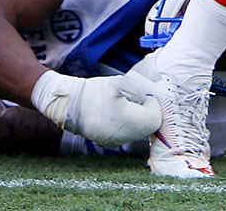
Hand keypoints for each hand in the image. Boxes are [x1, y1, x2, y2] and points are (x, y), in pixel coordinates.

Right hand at [31, 70, 161, 146]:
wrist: (70, 105)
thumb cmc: (96, 91)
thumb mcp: (120, 83)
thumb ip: (139, 91)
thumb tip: (147, 98)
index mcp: (131, 123)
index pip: (155, 119)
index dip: (153, 105)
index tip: (144, 96)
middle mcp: (126, 137)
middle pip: (147, 127)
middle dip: (145, 112)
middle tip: (135, 98)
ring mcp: (116, 142)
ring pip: (136, 132)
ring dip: (135, 118)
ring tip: (123, 104)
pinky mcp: (107, 142)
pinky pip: (124, 134)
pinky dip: (125, 124)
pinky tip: (114, 112)